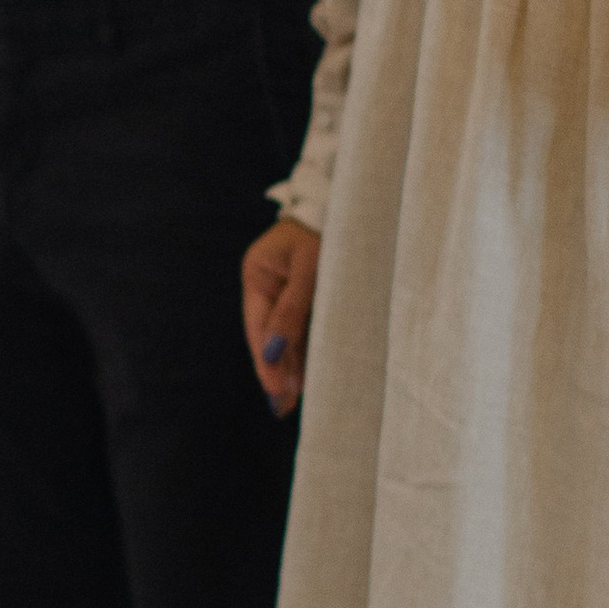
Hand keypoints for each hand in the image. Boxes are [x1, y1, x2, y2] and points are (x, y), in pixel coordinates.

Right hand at [242, 216, 320, 417]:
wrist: (350, 201)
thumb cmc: (327, 228)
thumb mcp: (310, 268)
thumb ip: (291, 312)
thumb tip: (274, 353)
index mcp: (258, 274)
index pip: (259, 327)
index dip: (266, 362)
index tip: (275, 392)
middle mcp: (268, 285)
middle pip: (270, 336)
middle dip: (278, 371)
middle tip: (283, 406)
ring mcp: (286, 289)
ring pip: (286, 335)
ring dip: (291, 366)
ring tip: (293, 400)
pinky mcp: (307, 293)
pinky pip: (304, 327)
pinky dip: (306, 350)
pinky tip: (308, 375)